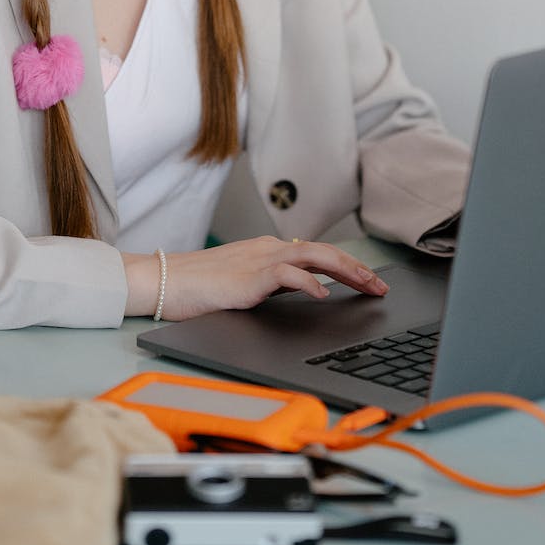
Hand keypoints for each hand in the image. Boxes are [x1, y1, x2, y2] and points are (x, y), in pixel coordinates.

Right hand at [122, 236, 389, 320]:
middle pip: (324, 252)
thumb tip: (302, 292)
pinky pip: (287, 275)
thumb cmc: (197, 287)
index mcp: (267, 251)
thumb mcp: (243, 285)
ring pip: (314, 256)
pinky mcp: (248, 276)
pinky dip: (309, 283)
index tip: (369, 282)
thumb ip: (271, 285)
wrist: (163, 281)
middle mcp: (268, 250)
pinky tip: (324, 295)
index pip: (317, 255)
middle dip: (357, 269)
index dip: (348, 267)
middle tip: (381, 286)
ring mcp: (259, 260)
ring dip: (346, 271)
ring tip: (368, 286)